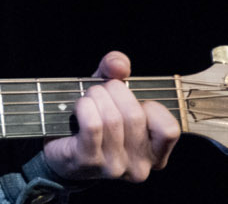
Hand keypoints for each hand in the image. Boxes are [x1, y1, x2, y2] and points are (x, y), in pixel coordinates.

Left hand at [43, 51, 179, 181]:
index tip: (130, 101)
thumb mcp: (108, 91)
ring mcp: (115, 167)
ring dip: (94, 98)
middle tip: (98, 90)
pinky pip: (92, 126)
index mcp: (155, 153)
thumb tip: (119, 64)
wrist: (61, 148)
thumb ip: (116, 71)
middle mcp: (139, 165)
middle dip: (112, 92)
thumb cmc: (92, 118)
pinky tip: (79, 108)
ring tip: (87, 98)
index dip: (149, 106)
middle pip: (134, 116)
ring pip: (111, 119)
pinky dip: (84, 108)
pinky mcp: (89, 162)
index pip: (169, 129)